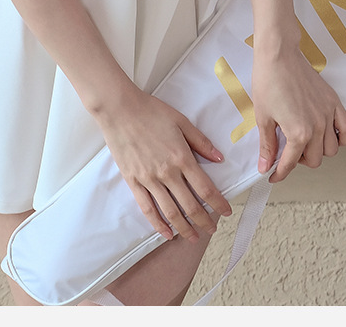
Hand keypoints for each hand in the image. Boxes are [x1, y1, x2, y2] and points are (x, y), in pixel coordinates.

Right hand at [97, 86, 233, 241]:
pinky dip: (158, 225)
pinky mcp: (133, 181)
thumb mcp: (181, 121)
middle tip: (212, 230)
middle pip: (191, 205)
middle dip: (205, 221)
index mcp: (181, 157)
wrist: (119, 108)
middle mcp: (167, 173)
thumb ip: (201, 141)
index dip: (218, 203)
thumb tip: (220, 158)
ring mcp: (149, 179)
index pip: (206, 188)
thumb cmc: (150, 111)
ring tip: (194, 237)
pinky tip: (167, 233)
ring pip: (171, 212)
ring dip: (185, 228)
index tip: (226, 212)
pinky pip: (147, 209)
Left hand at [251, 47, 345, 183]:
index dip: (279, 173)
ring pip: (332, 149)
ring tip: (305, 143)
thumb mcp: (263, 117)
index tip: (273, 175)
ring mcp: (328, 114)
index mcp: (298, 133)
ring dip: (319, 151)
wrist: (278, 55)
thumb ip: (267, 145)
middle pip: (314, 160)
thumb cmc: (268, 81)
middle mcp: (317, 127)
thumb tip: (265, 166)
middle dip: (300, 161)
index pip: (290, 163)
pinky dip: (341, 137)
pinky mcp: (333, 102)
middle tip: (287, 152)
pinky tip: (329, 135)